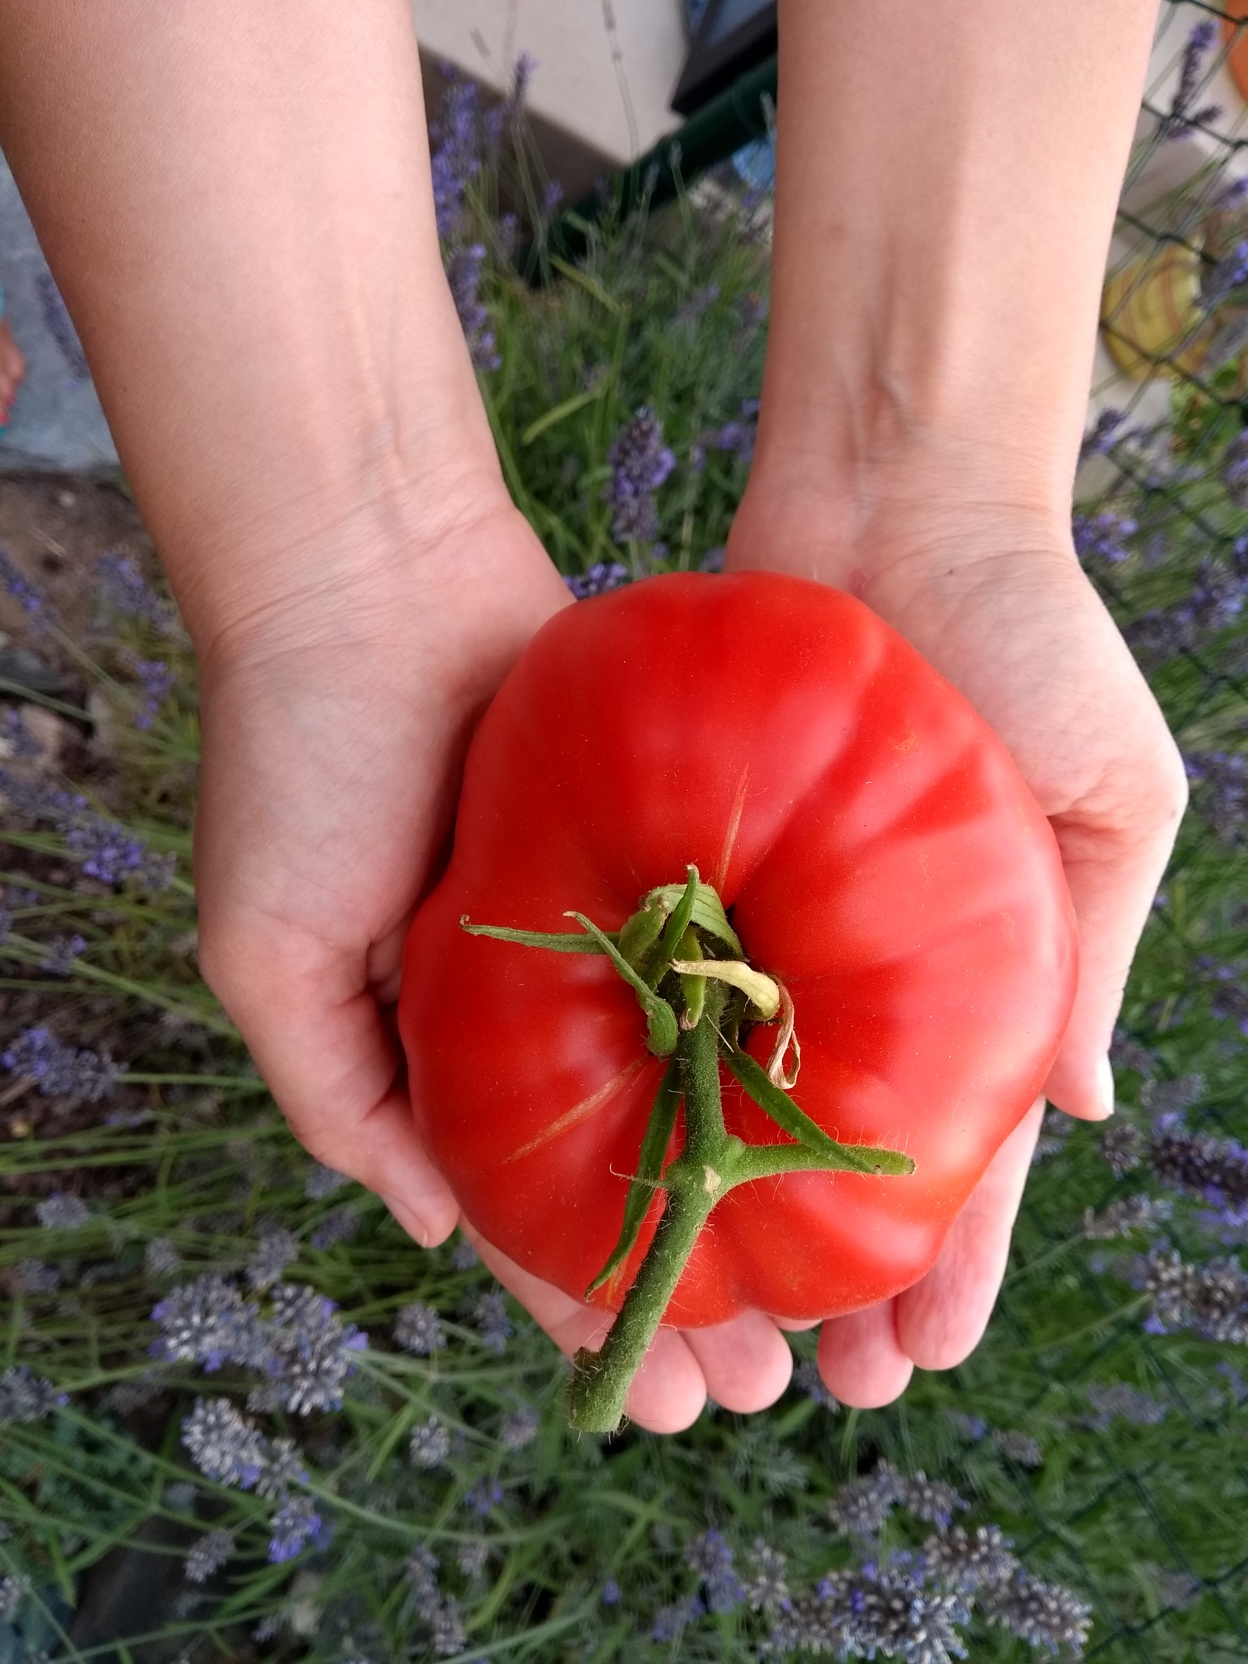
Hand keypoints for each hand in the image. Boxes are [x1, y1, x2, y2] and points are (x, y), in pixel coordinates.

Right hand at [190, 487, 809, 1433]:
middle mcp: (530, 1004)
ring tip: (828, 1306)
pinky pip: (732, 971)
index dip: (585, 1305)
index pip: (523, 1209)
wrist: (375, 579)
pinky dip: (771, 1054)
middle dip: (690, 1285)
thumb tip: (438, 1230)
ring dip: (751, 1197)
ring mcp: (603, 930)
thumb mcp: (268, 953)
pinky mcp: (666, 851)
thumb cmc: (297, 765)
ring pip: (697, 1092)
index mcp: (435, 1048)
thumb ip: (338, 1097)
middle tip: (767, 1389)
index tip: (657, 1400)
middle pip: (630, 1172)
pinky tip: (836, 1128)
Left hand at [720, 489, 1187, 1408]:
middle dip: (839, 1280)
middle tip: (809, 1395)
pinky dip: (655, 1085)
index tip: (921, 1362)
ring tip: (719, 1331)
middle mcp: (869, 964)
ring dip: (741, 1218)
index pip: (964, 1154)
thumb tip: (1079, 1105)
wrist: (899, 503)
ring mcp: (778, 918)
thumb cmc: (1033, 638)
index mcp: (980, 969)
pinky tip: (633, 1175)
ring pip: (748, 1100)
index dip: (951, 1263)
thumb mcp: (1109, 798)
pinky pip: (667, 987)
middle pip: (847, 1156)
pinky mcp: (694, 858)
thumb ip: (1089, 948)